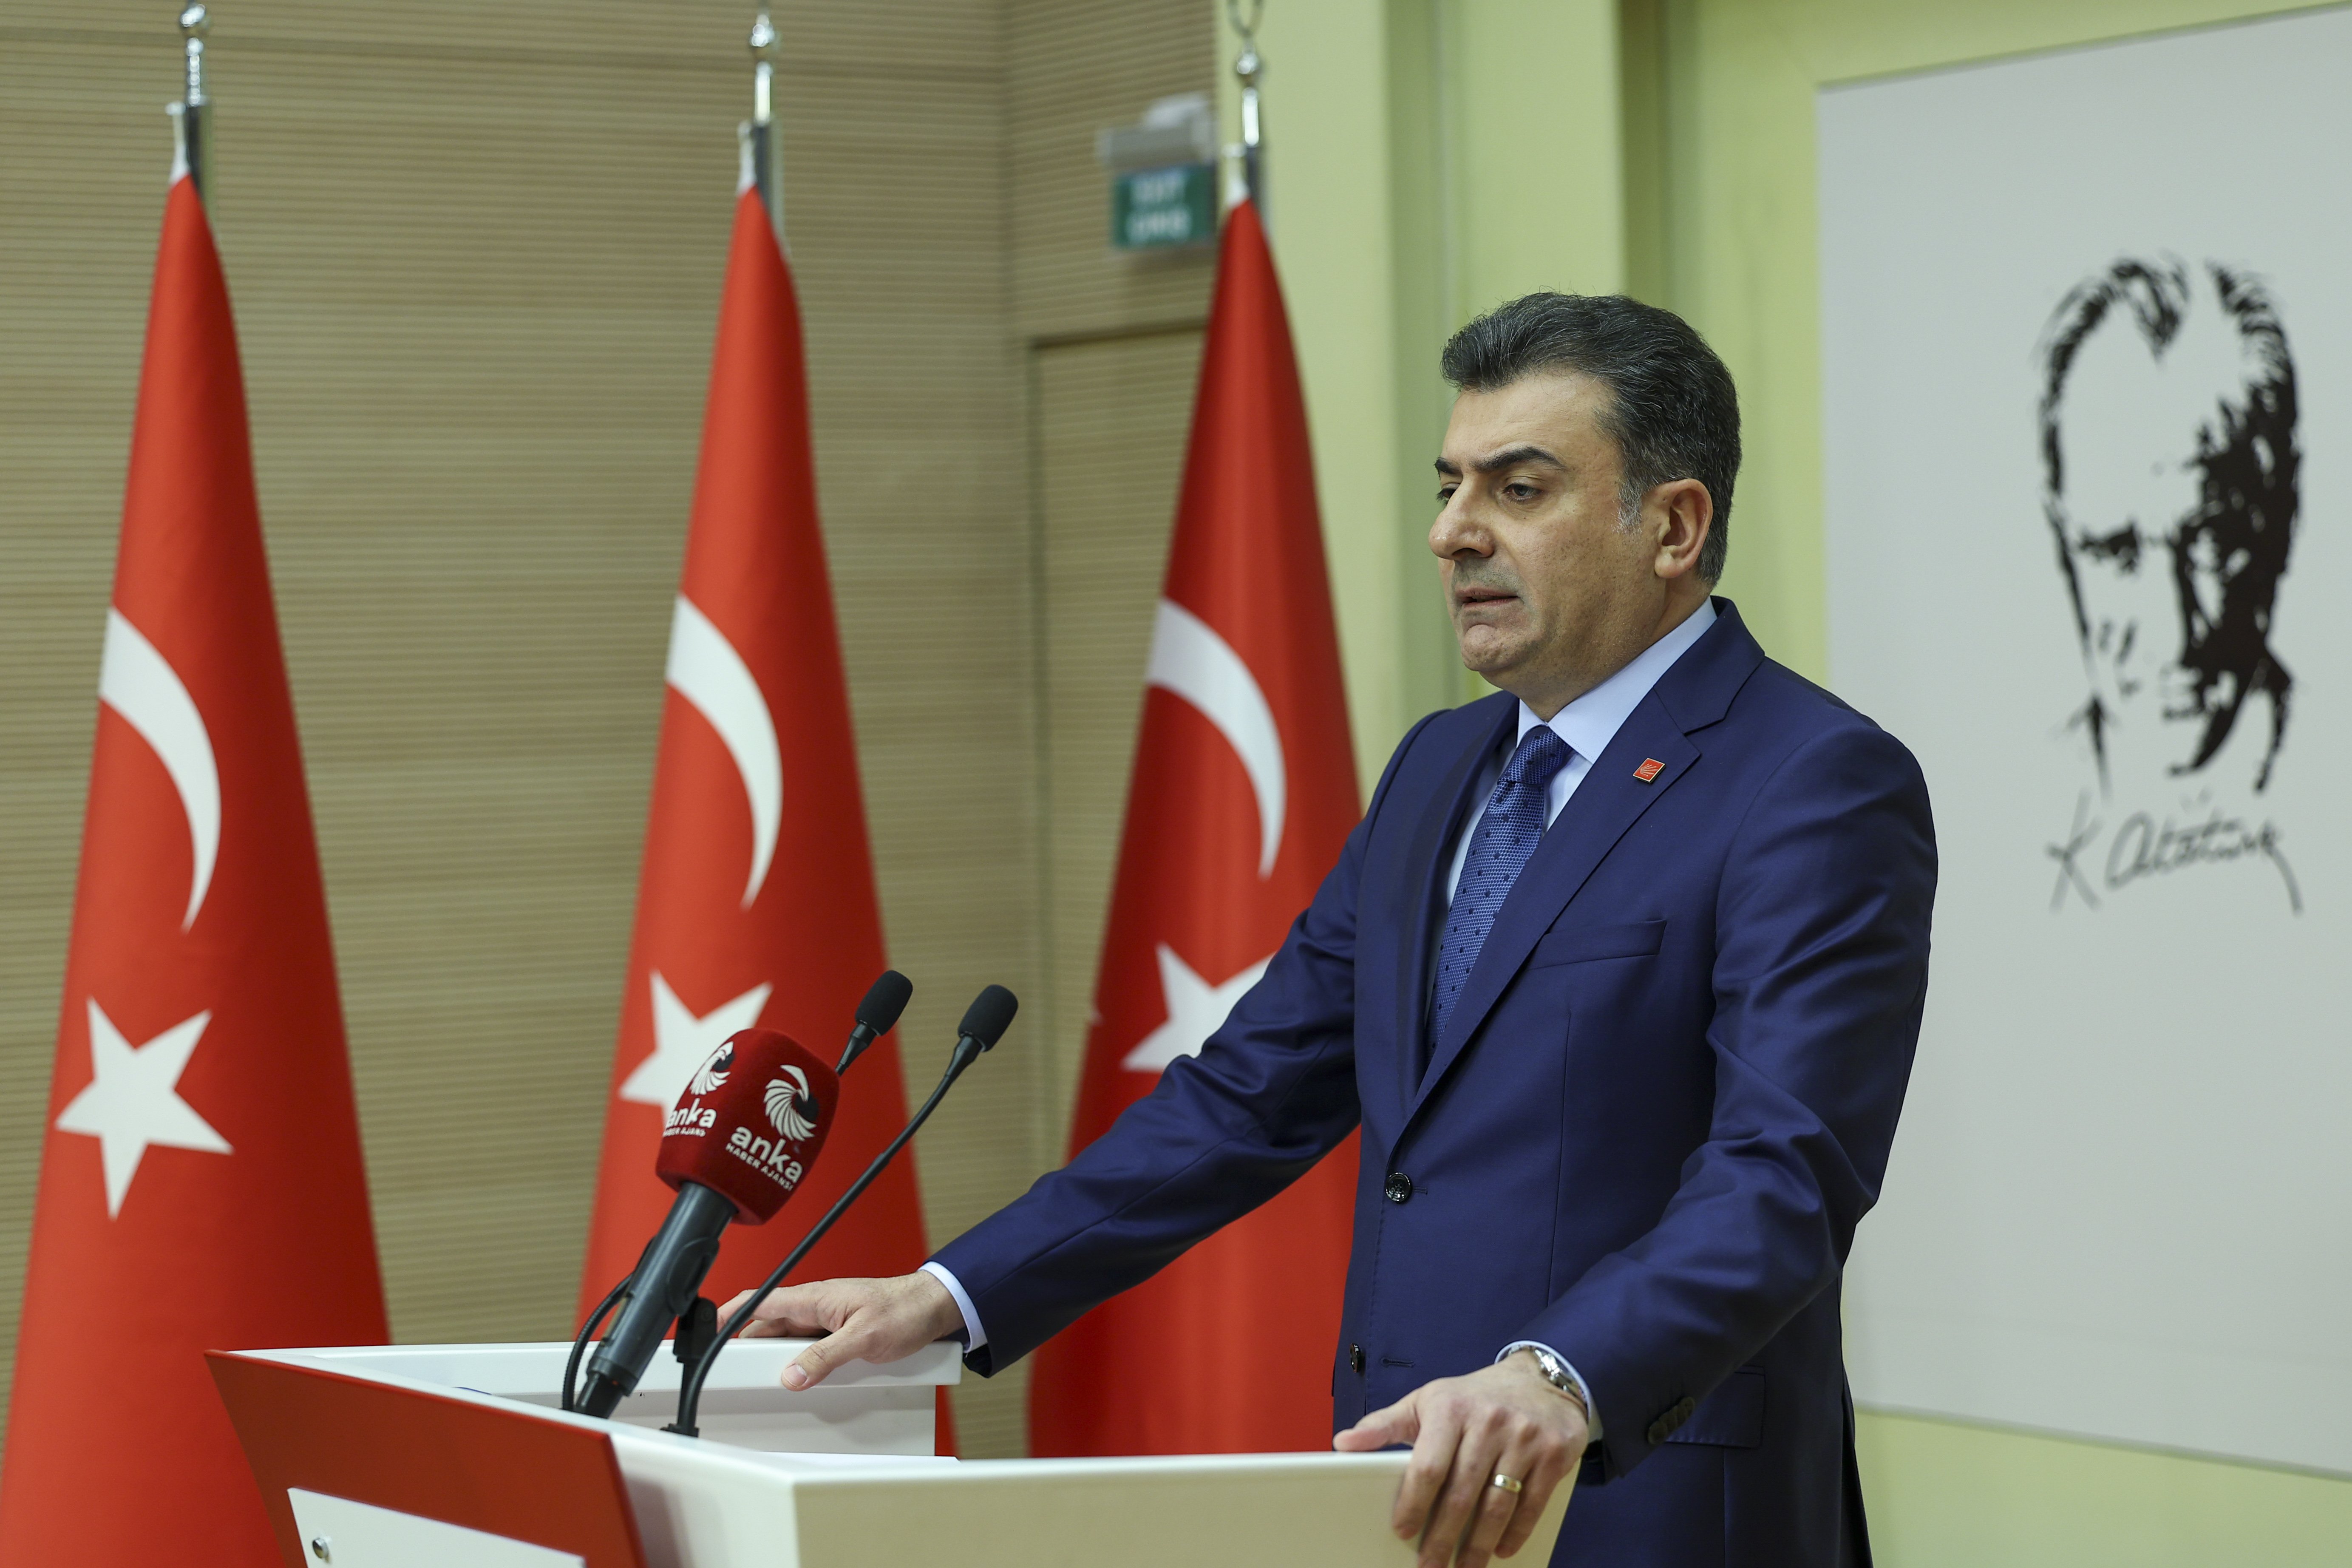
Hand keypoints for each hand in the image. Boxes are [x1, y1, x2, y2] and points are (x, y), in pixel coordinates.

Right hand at [718, 1271, 962, 1391]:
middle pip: (767, 1326)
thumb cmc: (903, 1310)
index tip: (706, 1332)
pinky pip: (807, 1348)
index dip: (729, 1316)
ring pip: (787, 1340)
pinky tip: (798, 1379)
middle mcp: (814, 1306)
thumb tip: (791, 1375)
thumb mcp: (863, 1337)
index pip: (759, 1302)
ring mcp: (825, 1319)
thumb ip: (825, 1357)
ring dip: (775, 1358)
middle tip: (731, 1372)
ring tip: (761, 1381)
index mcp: (813, 1298)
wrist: (933, 1308)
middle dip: (748, 1346)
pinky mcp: (837, 1332)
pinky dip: (798, 1363)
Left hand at [1332, 1352, 1587, 1567]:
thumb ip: (1384, 1424)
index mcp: (1450, 1409)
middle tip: (1429, 1567)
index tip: (1402, 1532)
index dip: (1414, 1504)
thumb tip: (1342, 1444)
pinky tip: (1500, 1550)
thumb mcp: (1427, 1400)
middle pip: (1462, 1493)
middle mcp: (1489, 1422)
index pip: (1428, 1466)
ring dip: (1478, 1544)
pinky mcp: (1554, 1453)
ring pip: (1497, 1504)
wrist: (1540, 1379)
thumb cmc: (1472, 1397)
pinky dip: (1515, 1532)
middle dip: (1443, 1537)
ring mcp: (1524, 1438)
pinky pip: (1532, 1503)